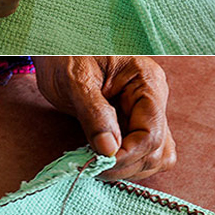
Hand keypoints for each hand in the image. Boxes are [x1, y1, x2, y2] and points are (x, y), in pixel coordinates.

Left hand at [33, 56, 175, 180]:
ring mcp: (145, 112)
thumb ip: (93, 113)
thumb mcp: (75, 80)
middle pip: (158, 149)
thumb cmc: (65, 54)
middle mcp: (153, 99)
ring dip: (128, 168)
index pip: (152, 132)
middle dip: (127, 164)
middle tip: (92, 166)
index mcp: (146, 82)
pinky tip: (101, 159)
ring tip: (95, 164)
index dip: (128, 153)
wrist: (56, 47)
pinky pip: (141, 152)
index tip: (99, 162)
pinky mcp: (132, 122)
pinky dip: (125, 163)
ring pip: (156, 156)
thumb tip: (109, 150)